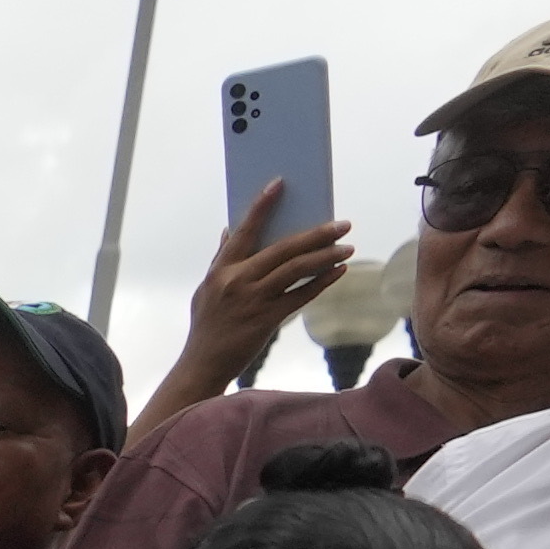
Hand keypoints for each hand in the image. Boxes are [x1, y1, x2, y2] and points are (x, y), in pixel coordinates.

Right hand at [164, 211, 360, 404]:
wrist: (202, 364)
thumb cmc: (206, 325)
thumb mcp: (206, 289)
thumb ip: (221, 259)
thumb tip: (230, 230)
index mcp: (222, 269)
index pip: (245, 230)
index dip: (262, 206)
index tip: (279, 184)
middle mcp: (237, 281)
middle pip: (283, 249)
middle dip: (316, 234)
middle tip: (342, 224)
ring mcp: (253, 300)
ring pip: (296, 270)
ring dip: (325, 256)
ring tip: (347, 247)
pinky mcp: (266, 319)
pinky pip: (301, 296)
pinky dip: (322, 282)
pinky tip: (338, 272)